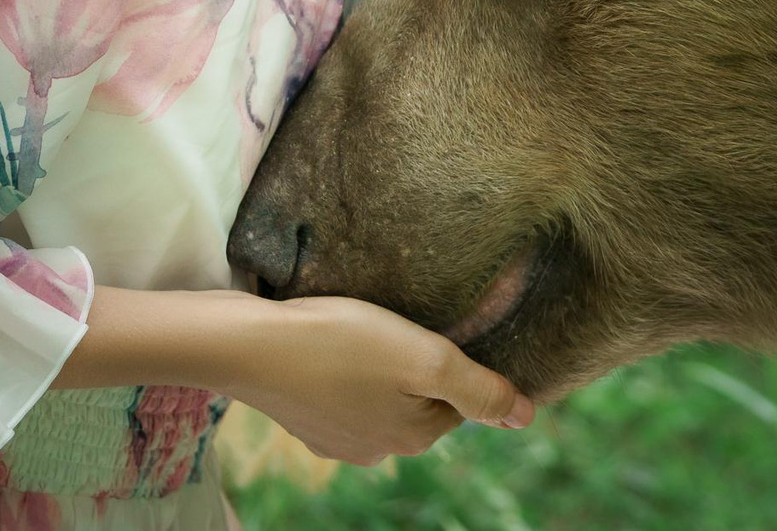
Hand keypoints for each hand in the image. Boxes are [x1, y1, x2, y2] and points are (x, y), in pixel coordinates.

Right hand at [218, 293, 534, 465]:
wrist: (249, 346)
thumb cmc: (343, 343)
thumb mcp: (426, 358)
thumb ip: (480, 389)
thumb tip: (526, 417)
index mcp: (414, 437)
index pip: (460, 398)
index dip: (452, 358)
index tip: (431, 328)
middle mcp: (378, 450)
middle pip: (422, 399)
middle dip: (416, 365)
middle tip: (394, 325)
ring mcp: (338, 441)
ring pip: (383, 397)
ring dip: (381, 367)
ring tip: (362, 332)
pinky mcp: (306, 422)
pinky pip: (344, 395)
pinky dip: (344, 372)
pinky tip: (332, 347)